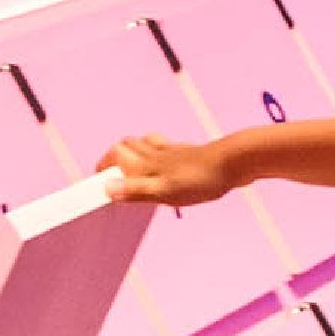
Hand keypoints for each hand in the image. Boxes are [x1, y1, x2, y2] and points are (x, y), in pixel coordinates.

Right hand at [94, 131, 238, 209]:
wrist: (235, 163)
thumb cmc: (200, 179)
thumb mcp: (164, 192)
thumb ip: (135, 190)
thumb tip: (107, 188)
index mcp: (148, 162)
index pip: (116, 153)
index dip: (104, 163)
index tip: (99, 177)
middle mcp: (157, 153)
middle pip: (129, 144)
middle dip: (118, 155)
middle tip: (116, 174)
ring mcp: (175, 152)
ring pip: (148, 143)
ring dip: (138, 152)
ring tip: (137, 169)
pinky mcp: (191, 154)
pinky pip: (168, 149)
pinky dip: (159, 155)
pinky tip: (168, 169)